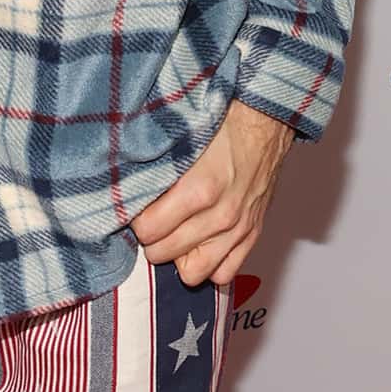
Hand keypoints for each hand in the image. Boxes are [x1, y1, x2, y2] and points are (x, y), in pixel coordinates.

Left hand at [127, 96, 294, 289]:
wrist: (265, 118)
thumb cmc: (222, 123)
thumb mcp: (182, 140)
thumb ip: (154, 169)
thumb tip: (125, 188)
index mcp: (199, 190)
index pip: (148, 230)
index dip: (136, 219)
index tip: (136, 208)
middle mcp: (221, 216)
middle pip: (165, 253)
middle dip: (152, 238)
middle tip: (151, 220)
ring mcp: (239, 229)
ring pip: (193, 272)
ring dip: (178, 256)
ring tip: (173, 235)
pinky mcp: (253, 234)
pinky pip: (225, 273)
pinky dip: (210, 264)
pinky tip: (199, 244)